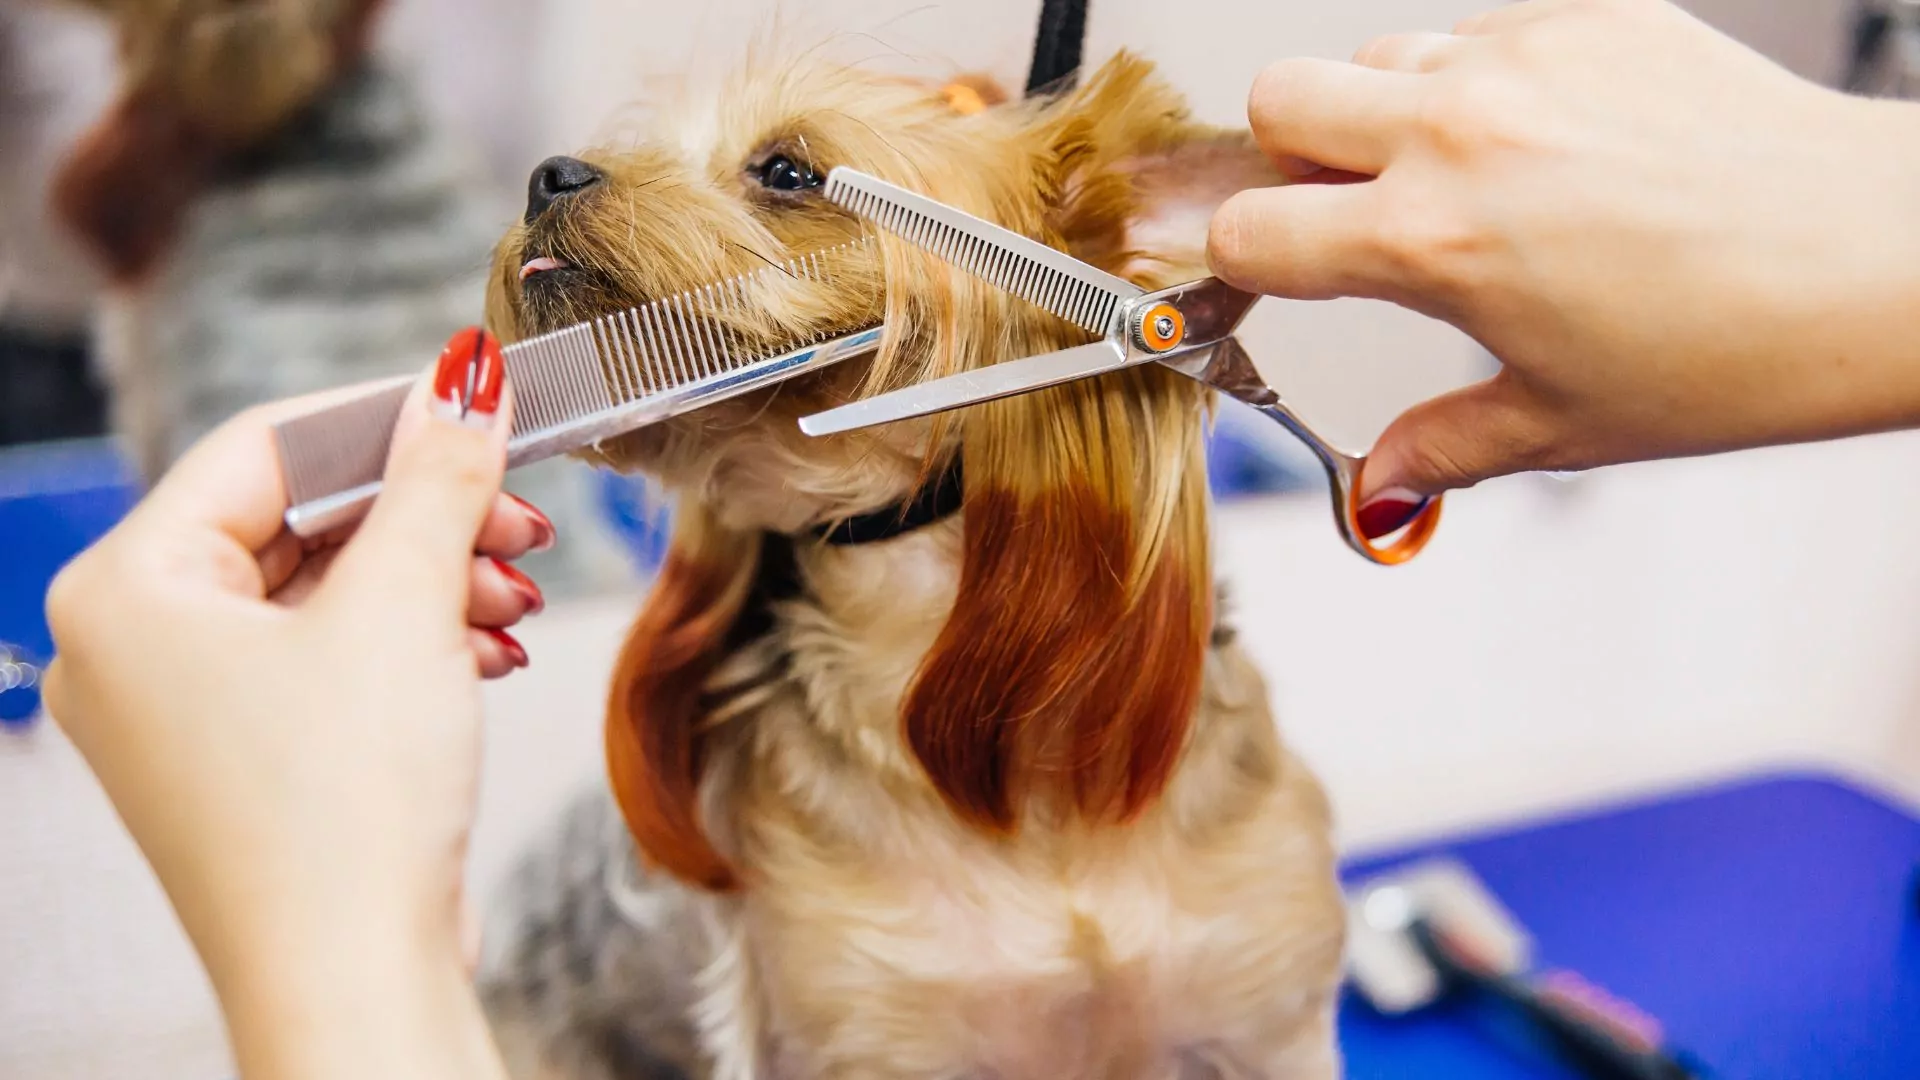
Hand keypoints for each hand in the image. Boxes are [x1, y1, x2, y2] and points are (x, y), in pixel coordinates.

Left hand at [43, 329, 534, 1079]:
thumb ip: (437, 476)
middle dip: (429, 516)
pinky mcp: (251, 758)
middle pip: (304, 520)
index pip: (267, 446)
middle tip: (521, 513)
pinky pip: (333, 658)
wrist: (356, 981)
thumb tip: (465, 376)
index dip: (389, 417)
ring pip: (330, 592)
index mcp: (129, 587)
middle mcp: (139, 643)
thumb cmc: (342, 810)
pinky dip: (415, 643)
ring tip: (517, 598)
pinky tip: (490, 651)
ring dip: (437, 582)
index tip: (482, 402)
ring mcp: (191, 708)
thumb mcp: (403, 607)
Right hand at [1208, 0, 1919, 531]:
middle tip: (1345, 208)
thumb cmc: (1741, 346)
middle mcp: (1461, 132)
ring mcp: (1527, 60)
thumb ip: (1441, 449)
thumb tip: (1380, 493)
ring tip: (1459, 178)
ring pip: (1378, 54)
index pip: (1251, 226)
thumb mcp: (1564, 423)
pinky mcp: (1593, 17)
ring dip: (1383, 112)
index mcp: (1431, 241)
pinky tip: (1551, 146)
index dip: (1240, 260)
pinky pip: (1482, 32)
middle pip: (1279, 96)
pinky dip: (1484, 83)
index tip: (1265, 274)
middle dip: (1287, 155)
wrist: (1879, 259)